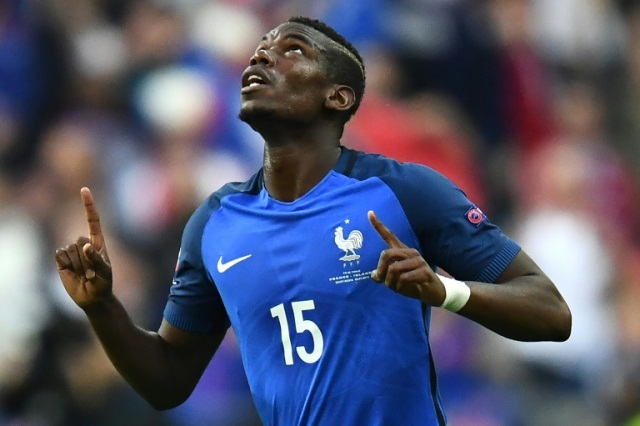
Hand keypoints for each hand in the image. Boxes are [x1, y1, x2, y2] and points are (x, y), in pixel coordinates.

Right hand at [55, 187, 112, 310]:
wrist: (92, 297)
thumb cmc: (103, 283)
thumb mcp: (105, 272)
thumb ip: (96, 259)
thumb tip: (84, 245)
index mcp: (98, 242)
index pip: (92, 219)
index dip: (88, 205)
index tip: (84, 189)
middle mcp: (84, 243)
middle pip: (79, 240)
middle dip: (85, 258)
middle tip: (91, 272)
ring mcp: (72, 251)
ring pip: (70, 249)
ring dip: (78, 264)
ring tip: (84, 274)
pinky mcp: (61, 260)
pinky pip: (60, 256)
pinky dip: (66, 266)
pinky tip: (72, 273)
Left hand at [367, 210, 444, 305]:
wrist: (433, 292)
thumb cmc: (412, 283)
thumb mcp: (395, 279)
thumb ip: (384, 275)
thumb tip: (374, 275)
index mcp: (402, 251)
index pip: (388, 235)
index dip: (378, 225)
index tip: (370, 213)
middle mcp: (410, 252)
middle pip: (386, 254)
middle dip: (381, 270)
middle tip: (381, 280)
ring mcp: (418, 261)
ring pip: (394, 268)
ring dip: (390, 282)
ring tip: (394, 286)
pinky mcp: (424, 271)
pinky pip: (404, 278)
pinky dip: (399, 286)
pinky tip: (403, 288)